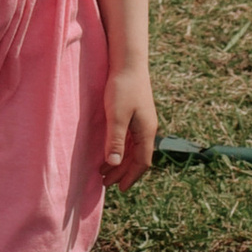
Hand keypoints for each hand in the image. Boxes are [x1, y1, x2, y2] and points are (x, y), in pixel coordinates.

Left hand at [102, 64, 157, 186]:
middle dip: (122, 172)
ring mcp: (143, 121)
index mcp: (146, 132)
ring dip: (120, 161)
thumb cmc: (122, 87)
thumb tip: (115, 163)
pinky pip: (130, 139)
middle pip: (138, 158)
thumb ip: (115, 139)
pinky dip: (120, 149)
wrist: (128, 62)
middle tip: (105, 183)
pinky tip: (109, 150)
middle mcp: (148, 129)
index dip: (131, 177)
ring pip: (133, 149)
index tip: (119, 189)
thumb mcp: (116, 115)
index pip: (142, 162)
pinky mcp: (136, 114)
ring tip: (103, 170)